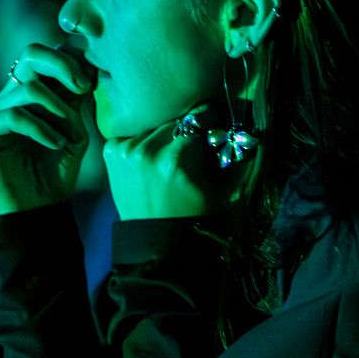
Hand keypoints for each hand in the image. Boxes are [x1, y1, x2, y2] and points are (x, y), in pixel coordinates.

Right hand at [0, 43, 93, 215]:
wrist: (33, 213)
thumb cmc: (54, 176)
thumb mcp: (75, 136)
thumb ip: (76, 105)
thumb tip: (86, 71)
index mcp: (33, 95)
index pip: (47, 59)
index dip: (71, 60)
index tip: (92, 81)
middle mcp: (11, 96)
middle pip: (31, 55)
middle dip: (62, 65)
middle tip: (83, 86)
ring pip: (29, 88)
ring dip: (58, 112)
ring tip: (68, 139)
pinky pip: (13, 114)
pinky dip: (40, 128)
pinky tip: (55, 145)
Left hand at [103, 106, 249, 219]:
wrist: (156, 241)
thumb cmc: (194, 216)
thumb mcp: (222, 189)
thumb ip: (234, 155)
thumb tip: (245, 130)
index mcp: (177, 159)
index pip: (200, 116)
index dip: (211, 120)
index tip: (214, 125)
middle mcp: (149, 151)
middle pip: (177, 121)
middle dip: (188, 133)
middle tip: (192, 151)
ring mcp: (127, 150)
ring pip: (156, 127)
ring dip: (165, 139)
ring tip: (169, 161)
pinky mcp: (113, 153)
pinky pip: (134, 134)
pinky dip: (143, 144)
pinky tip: (149, 163)